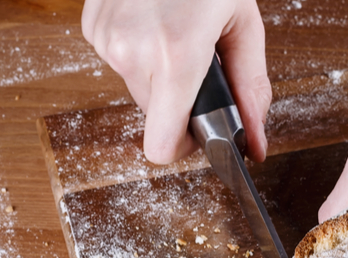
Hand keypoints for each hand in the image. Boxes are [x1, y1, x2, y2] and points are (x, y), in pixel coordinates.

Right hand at [81, 0, 271, 163]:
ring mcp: (107, 39)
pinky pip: (119, 62)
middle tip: (197, 62)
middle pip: (155, 116)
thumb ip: (251, 90)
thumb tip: (255, 143)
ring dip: (158, 74)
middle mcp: (134, 52)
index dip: (182, 147)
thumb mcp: (243, 26)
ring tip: (175, 33)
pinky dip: (139, 51)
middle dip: (178, 99)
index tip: (197, 132)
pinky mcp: (92, 27)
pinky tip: (153, 21)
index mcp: (176, 57)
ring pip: (137, 88)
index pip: (161, 146)